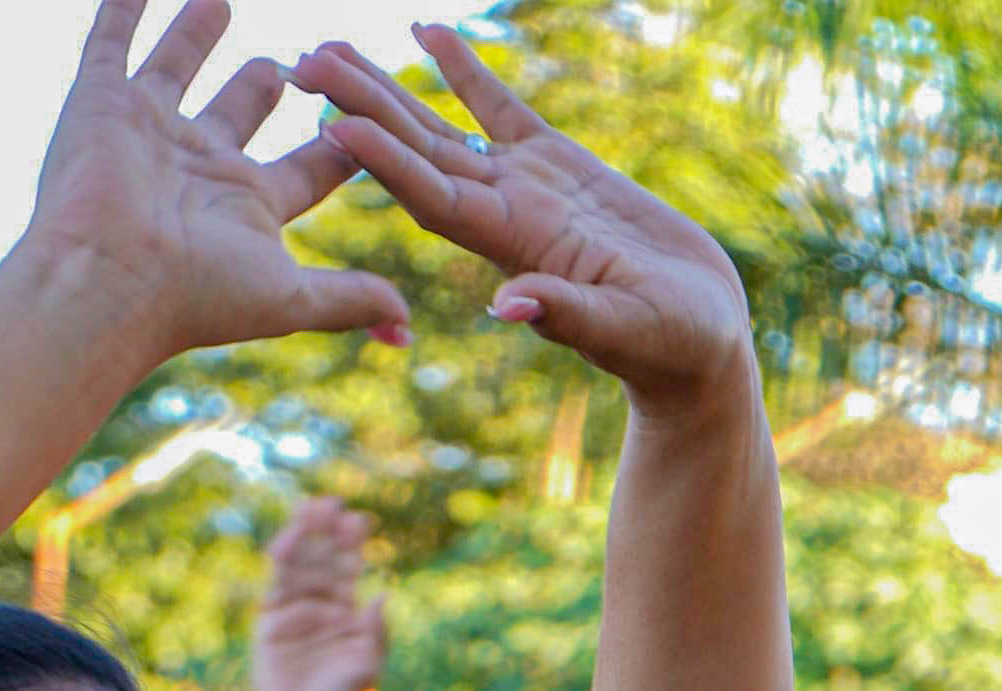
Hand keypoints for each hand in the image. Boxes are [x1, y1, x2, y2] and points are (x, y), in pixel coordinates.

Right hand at [27, 0, 413, 364]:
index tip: (371, 112)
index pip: (306, 168)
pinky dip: (121, 9)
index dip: (339, 144)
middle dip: (265, 86)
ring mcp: (146, 132)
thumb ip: (347, 299)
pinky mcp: (99, 102)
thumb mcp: (290, 299)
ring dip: (195, 36)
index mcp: (245, 207)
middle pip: (239, 114)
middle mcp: (198, 167)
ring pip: (176, 69)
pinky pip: (110, 41)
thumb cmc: (197, 294)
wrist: (105, 282)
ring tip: (218, 0)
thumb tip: (407, 333)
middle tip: (295, 63)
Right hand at [253, 502, 385, 690]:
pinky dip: (282, 562)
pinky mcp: (270, 620)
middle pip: (322, 559)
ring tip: (310, 510)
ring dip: (304, 537)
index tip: (359, 520)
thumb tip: (380, 597)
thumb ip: (376, 632)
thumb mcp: (367, 665)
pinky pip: (276, 585)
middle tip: (332, 502)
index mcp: (344, 611)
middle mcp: (318, 605)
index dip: (351, 545)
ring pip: (299, 565)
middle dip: (327, 532)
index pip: (347, 569)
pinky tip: (289, 539)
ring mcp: (293, 610)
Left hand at [294, 25, 752, 420]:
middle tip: (304, 62)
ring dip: (388, 89)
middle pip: (415, 154)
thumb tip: (505, 304)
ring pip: (440, 128)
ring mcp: (524, 186)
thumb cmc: (669, 345)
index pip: (433, 198)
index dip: (384, 162)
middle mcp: (503, 215)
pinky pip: (497, 109)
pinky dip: (461, 71)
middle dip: (361, 108)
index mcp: (512, 248)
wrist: (697, 337)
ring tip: (333, 46)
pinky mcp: (556, 164)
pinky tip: (425, 34)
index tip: (333, 124)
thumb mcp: (622, 329)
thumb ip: (567, 315)